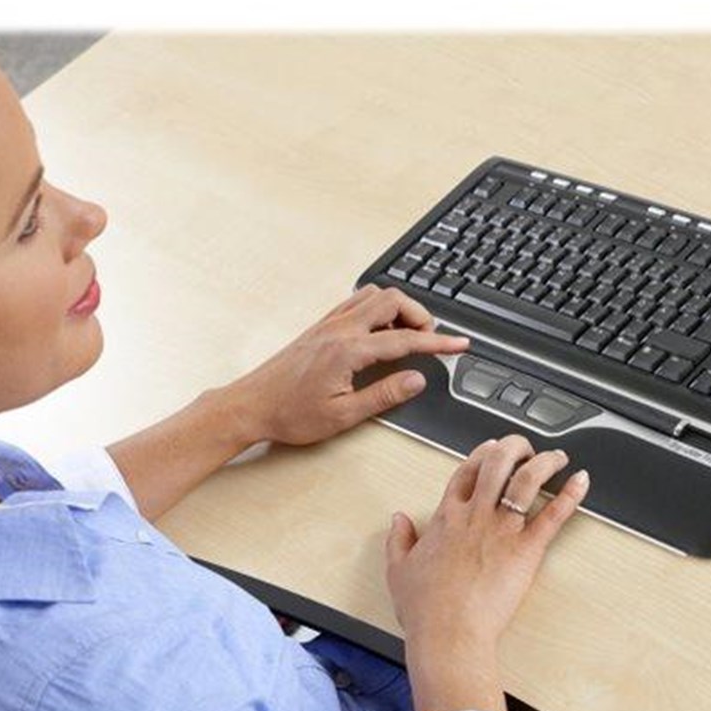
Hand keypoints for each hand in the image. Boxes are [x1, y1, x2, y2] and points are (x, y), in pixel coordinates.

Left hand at [228, 286, 469, 446]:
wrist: (251, 405)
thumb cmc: (290, 413)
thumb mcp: (343, 415)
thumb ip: (384, 394)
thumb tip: (416, 380)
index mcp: (348, 350)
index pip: (404, 339)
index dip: (438, 343)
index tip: (459, 345)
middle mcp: (339, 329)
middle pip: (392, 301)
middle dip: (420, 316)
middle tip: (431, 341)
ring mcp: (328, 324)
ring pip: (374, 296)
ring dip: (398, 309)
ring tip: (408, 336)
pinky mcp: (320, 327)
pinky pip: (356, 303)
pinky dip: (377, 309)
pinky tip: (380, 331)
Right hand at [383, 435, 590, 655]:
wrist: (449, 632)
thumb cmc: (426, 608)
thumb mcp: (398, 570)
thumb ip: (398, 540)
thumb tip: (398, 521)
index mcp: (447, 517)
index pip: (466, 471)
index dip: (481, 454)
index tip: (491, 448)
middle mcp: (475, 515)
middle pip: (497, 463)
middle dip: (515, 447)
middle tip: (526, 447)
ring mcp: (502, 530)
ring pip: (527, 480)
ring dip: (545, 462)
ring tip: (556, 457)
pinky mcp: (526, 549)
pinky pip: (554, 515)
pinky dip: (571, 494)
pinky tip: (581, 481)